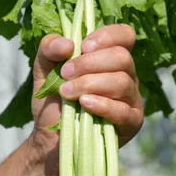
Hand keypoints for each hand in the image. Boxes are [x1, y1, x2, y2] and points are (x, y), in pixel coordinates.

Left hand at [32, 24, 143, 146]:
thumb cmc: (53, 103)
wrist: (50, 140)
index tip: (82, 47)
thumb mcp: (43, 71)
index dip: (107, 36)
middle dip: (89, 63)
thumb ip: (48, 49)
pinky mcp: (131, 123)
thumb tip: (67, 43)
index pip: (125, 36)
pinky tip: (84, 104)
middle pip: (122, 57)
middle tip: (65, 74)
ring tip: (67, 92)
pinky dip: (102, 105)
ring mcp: (131, 100)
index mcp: (110, 59)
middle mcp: (126, 76)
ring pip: (122, 82)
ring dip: (90, 84)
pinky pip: (123, 110)